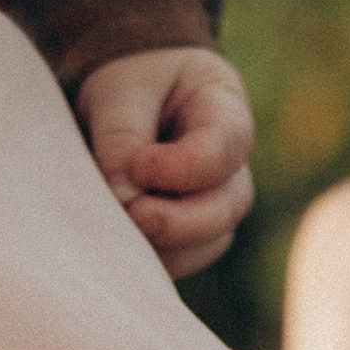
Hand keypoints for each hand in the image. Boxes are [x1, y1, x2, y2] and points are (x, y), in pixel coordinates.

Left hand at [78, 47, 254, 278]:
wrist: (128, 103)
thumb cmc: (131, 88)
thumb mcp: (121, 92)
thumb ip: (122, 135)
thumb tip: (123, 195)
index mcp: (224, 112)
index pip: (223, 147)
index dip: (183, 167)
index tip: (138, 167)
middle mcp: (232, 167)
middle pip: (227, 206)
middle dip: (180, 221)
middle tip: (133, 216)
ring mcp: (217, 205)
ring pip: (207, 242)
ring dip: (163, 245)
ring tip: (117, 231)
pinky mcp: (192, 236)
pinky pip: (182, 261)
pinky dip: (152, 260)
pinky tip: (118, 247)